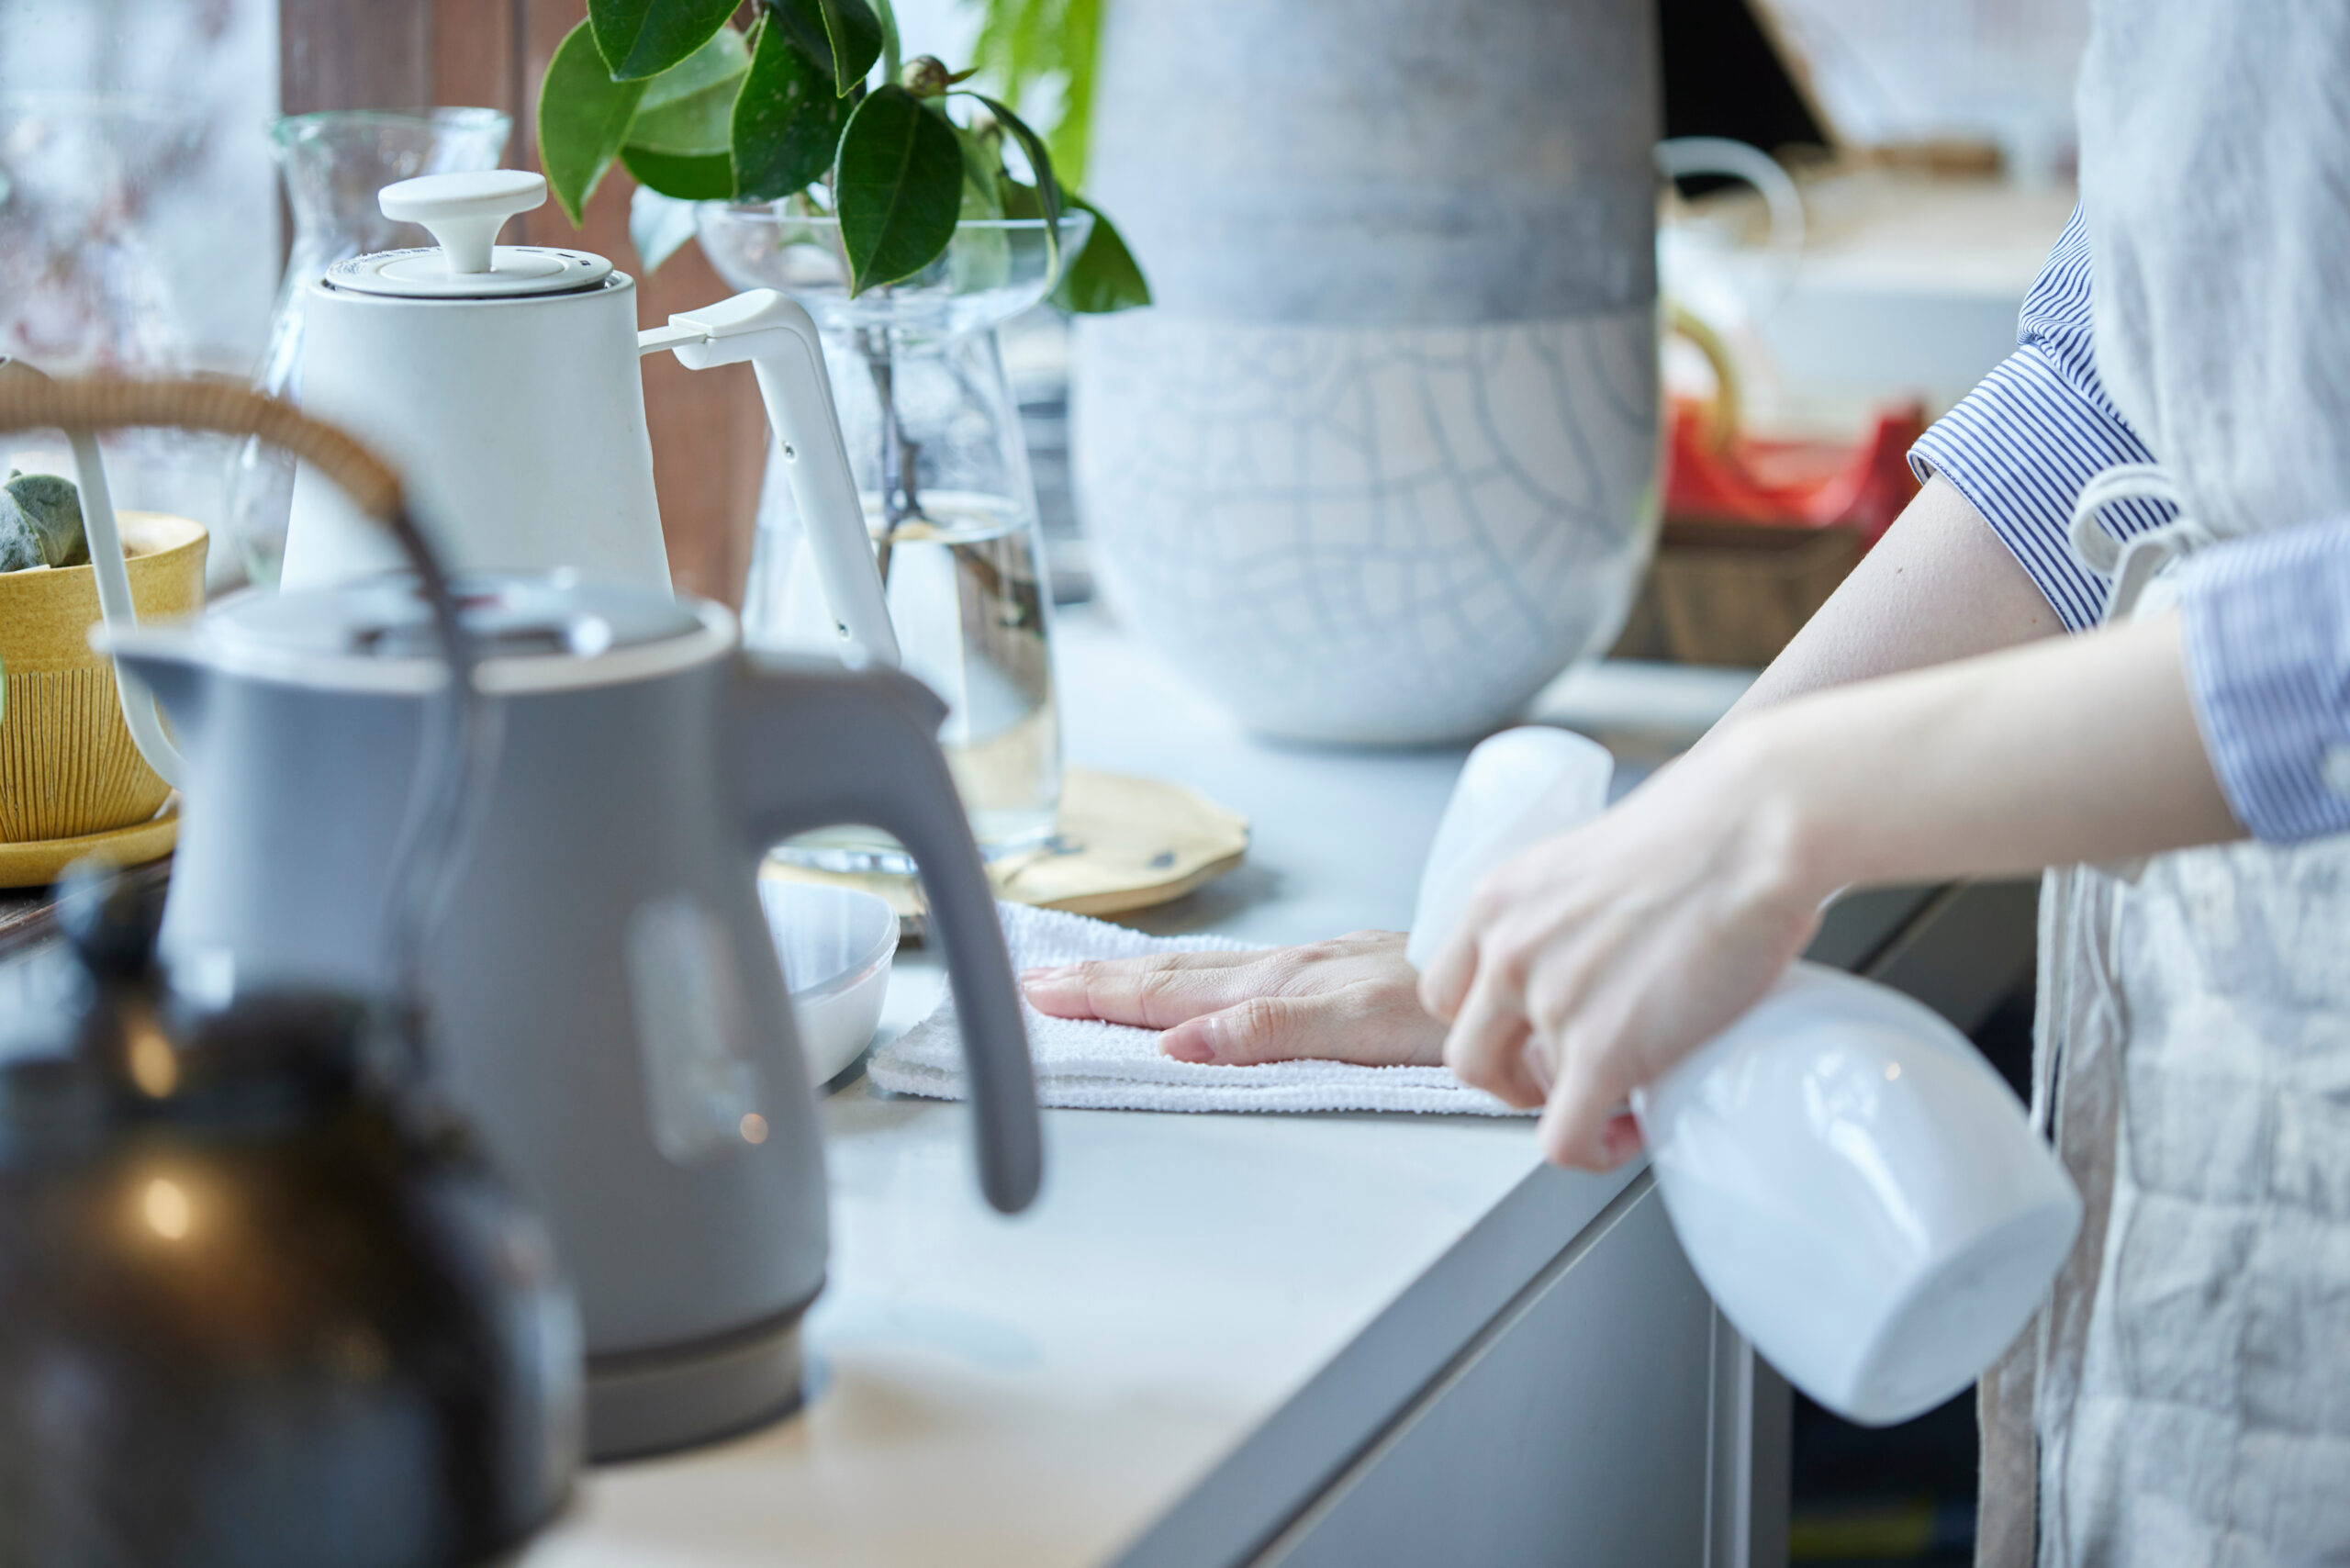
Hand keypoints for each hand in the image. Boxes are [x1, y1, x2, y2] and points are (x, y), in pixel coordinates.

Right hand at [1020, 931, 1446, 1066]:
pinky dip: (1202, 978)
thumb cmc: (1469, 1011)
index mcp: (1289, 987)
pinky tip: (1197, 986)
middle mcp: (1296, 970)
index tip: (1039, 994)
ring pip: (1211, 972)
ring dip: (1142, 976)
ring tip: (1089, 979)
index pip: (1173, 994)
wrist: (1532, 979)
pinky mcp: (1349, 973)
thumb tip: (1177, 1042)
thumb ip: (1273, 1031)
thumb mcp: (1368, 1029)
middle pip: (1179, 977)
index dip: (1104, 997)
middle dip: (1102, 982)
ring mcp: (1321, 969)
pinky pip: (1251, 975)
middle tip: (1033, 983)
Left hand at [1422, 726, 1826, 1170]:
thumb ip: (1568, 916)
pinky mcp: (1599, 1050)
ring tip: (1613, 1095)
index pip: (1446, 990)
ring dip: (1561, 1104)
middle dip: (1513, 1075)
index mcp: (1499, 902)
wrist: (1751, 830)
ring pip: (1515, 1093)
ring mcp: (1548, 1003)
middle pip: (1468, 1050)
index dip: (1486, 1023)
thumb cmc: (1704, 832)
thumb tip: (1596, 955)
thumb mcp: (1593, 865)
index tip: (1525, 1034)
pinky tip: (1626, 1132)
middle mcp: (1507, 951)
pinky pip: (1563, 1138)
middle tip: (1565, 1075)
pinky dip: (1591, 1150)